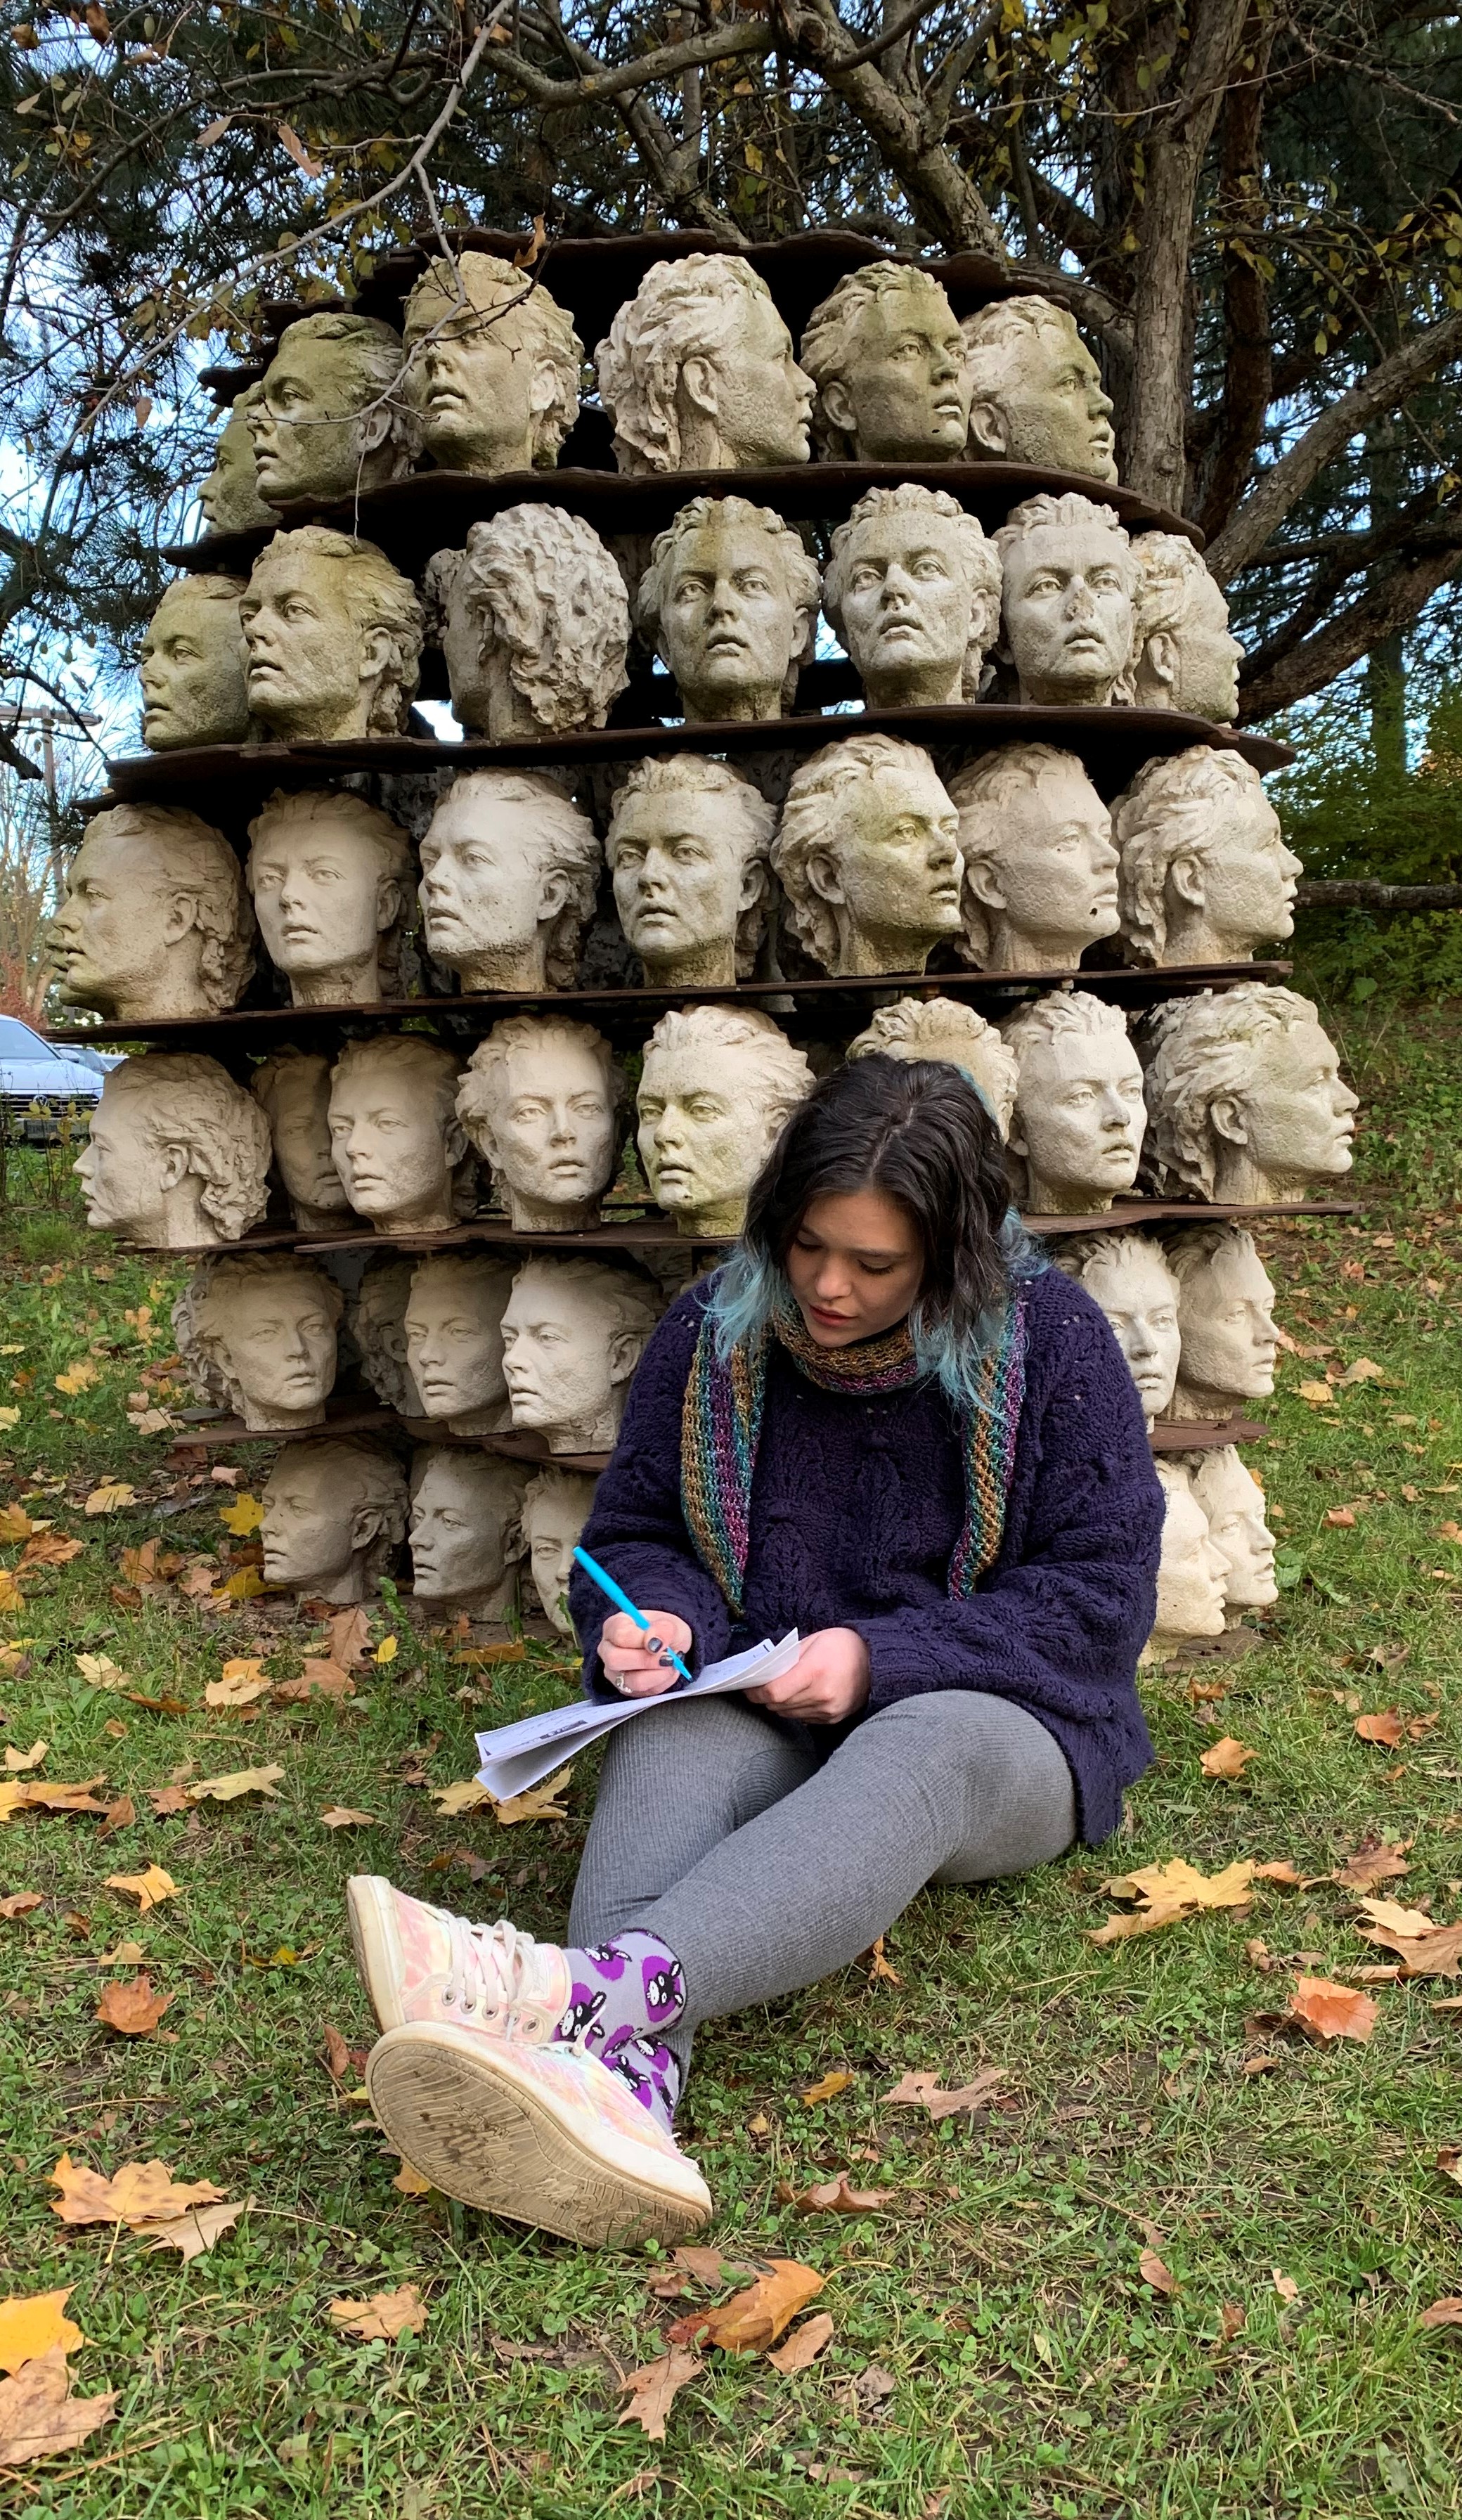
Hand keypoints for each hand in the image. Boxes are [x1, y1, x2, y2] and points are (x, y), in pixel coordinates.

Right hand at [598, 1610, 691, 1697]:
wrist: (670, 1648)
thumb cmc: (664, 1633)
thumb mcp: (671, 1624)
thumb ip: (663, 1629)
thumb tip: (654, 1642)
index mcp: (614, 1626)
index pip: (619, 1634)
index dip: (640, 1640)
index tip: (660, 1644)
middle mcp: (608, 1649)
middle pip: (615, 1659)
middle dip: (646, 1661)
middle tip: (667, 1657)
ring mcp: (613, 1672)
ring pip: (631, 1680)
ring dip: (657, 1674)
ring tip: (670, 1664)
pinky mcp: (625, 1689)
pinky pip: (642, 1692)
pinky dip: (660, 1683)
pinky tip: (666, 1672)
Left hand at [745, 1626, 870, 1725]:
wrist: (875, 1660)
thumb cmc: (841, 1645)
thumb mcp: (812, 1640)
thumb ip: (786, 1659)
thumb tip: (762, 1675)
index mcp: (814, 1671)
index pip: (773, 1692)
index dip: (755, 1692)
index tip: (748, 1688)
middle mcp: (822, 1695)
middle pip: (778, 1705)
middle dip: (765, 1697)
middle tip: (760, 1686)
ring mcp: (828, 1710)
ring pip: (788, 1714)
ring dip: (779, 1704)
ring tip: (780, 1690)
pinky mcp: (832, 1718)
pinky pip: (802, 1718)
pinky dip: (795, 1709)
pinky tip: (800, 1696)